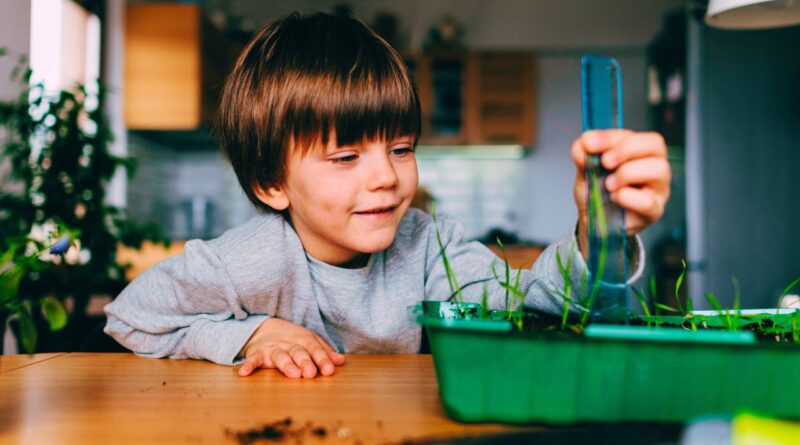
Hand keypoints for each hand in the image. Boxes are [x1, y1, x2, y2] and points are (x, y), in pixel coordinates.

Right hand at [237, 318, 345, 377]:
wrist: (262, 327)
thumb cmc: (291, 339)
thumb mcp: (309, 341)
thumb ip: (323, 352)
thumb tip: (341, 361)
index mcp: (303, 340)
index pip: (315, 349)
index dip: (322, 360)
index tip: (329, 371)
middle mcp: (288, 344)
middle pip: (298, 352)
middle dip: (305, 362)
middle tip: (310, 373)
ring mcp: (272, 349)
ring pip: (280, 356)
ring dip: (286, 365)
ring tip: (293, 374)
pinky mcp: (257, 354)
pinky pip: (252, 360)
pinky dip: (248, 365)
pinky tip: (244, 373)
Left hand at [571, 129, 670, 257]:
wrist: (592, 220)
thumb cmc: (596, 192)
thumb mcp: (585, 170)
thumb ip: (583, 154)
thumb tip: (585, 144)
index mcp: (637, 150)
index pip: (633, 135)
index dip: (610, 137)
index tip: (589, 144)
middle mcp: (652, 165)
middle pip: (655, 144)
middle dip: (625, 149)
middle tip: (605, 162)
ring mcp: (658, 188)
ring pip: (659, 169)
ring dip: (628, 173)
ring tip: (609, 185)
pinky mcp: (654, 210)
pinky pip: (648, 201)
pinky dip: (627, 197)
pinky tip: (616, 198)